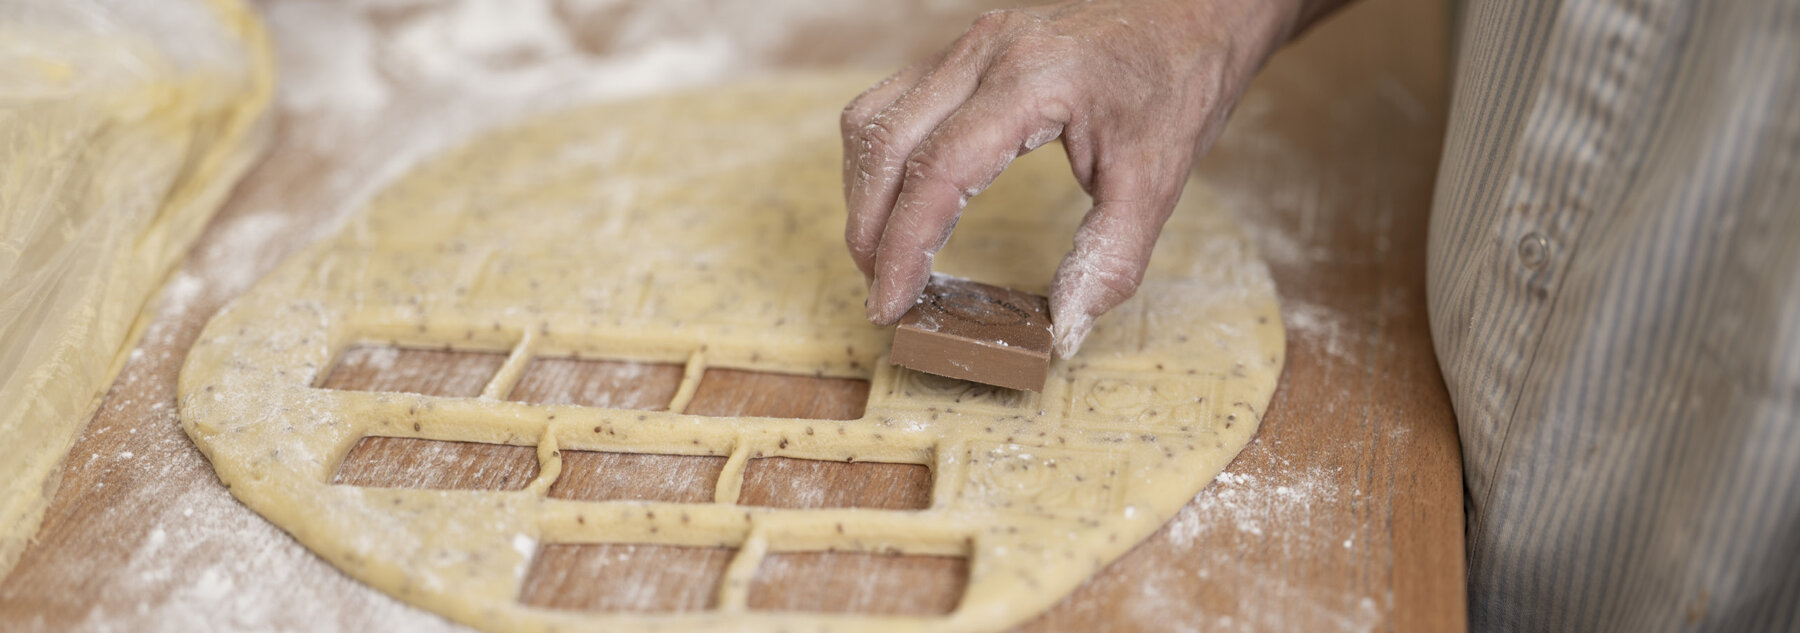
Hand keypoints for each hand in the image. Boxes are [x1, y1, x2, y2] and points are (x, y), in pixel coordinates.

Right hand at [842, 0, 1307, 356]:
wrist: (1192, 14)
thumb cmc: (1177, 84)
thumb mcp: (1157, 180)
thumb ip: (1109, 259)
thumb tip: (1063, 330)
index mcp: (1030, 81)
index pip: (937, 170)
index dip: (904, 246)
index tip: (891, 305)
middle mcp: (984, 54)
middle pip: (886, 145)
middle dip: (871, 231)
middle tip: (883, 295)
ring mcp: (967, 45)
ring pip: (873, 119)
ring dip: (866, 193)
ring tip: (885, 255)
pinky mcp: (963, 50)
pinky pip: (891, 101)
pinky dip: (881, 160)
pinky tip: (900, 201)